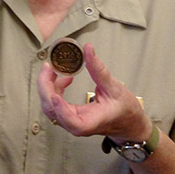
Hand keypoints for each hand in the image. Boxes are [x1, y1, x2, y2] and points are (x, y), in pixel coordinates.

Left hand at [36, 42, 151, 140]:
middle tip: (48, 67)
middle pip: (52, 111)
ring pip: (50, 107)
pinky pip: (55, 103)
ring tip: (54, 68)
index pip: (73, 123)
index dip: (61, 110)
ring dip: (47, 86)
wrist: (130, 124)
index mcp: (91, 122)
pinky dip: (55, 88)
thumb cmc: (126, 110)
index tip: (55, 94)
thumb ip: (99, 70)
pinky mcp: (70, 115)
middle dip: (45, 87)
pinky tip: (65, 77)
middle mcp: (78, 124)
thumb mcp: (115, 88)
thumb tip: (88, 49)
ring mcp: (71, 120)